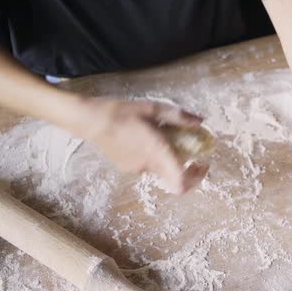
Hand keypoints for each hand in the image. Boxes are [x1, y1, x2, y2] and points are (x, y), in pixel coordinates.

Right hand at [74, 98, 208, 193]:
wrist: (89, 120)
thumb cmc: (122, 112)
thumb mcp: (154, 109)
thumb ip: (179, 117)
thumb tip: (200, 122)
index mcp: (158, 152)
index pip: (181, 182)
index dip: (196, 178)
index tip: (202, 164)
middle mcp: (148, 165)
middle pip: (174, 177)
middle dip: (185, 166)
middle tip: (190, 150)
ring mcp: (136, 169)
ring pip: (161, 170)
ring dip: (168, 159)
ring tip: (164, 137)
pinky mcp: (126, 168)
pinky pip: (148, 166)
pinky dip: (154, 157)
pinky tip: (146, 138)